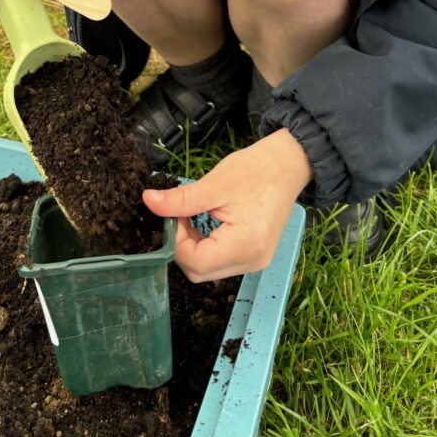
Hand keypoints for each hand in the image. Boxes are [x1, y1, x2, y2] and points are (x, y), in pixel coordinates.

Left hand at [143, 129, 312, 281]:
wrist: (288, 165)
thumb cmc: (256, 170)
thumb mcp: (215, 184)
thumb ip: (181, 199)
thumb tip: (148, 201)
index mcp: (245, 245)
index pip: (195, 262)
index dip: (175, 241)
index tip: (172, 215)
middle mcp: (252, 261)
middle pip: (200, 271)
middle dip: (181, 246)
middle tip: (179, 215)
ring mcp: (254, 261)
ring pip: (207, 269)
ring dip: (192, 247)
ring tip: (193, 216)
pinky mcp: (253, 256)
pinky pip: (220, 262)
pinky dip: (205, 247)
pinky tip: (204, 223)